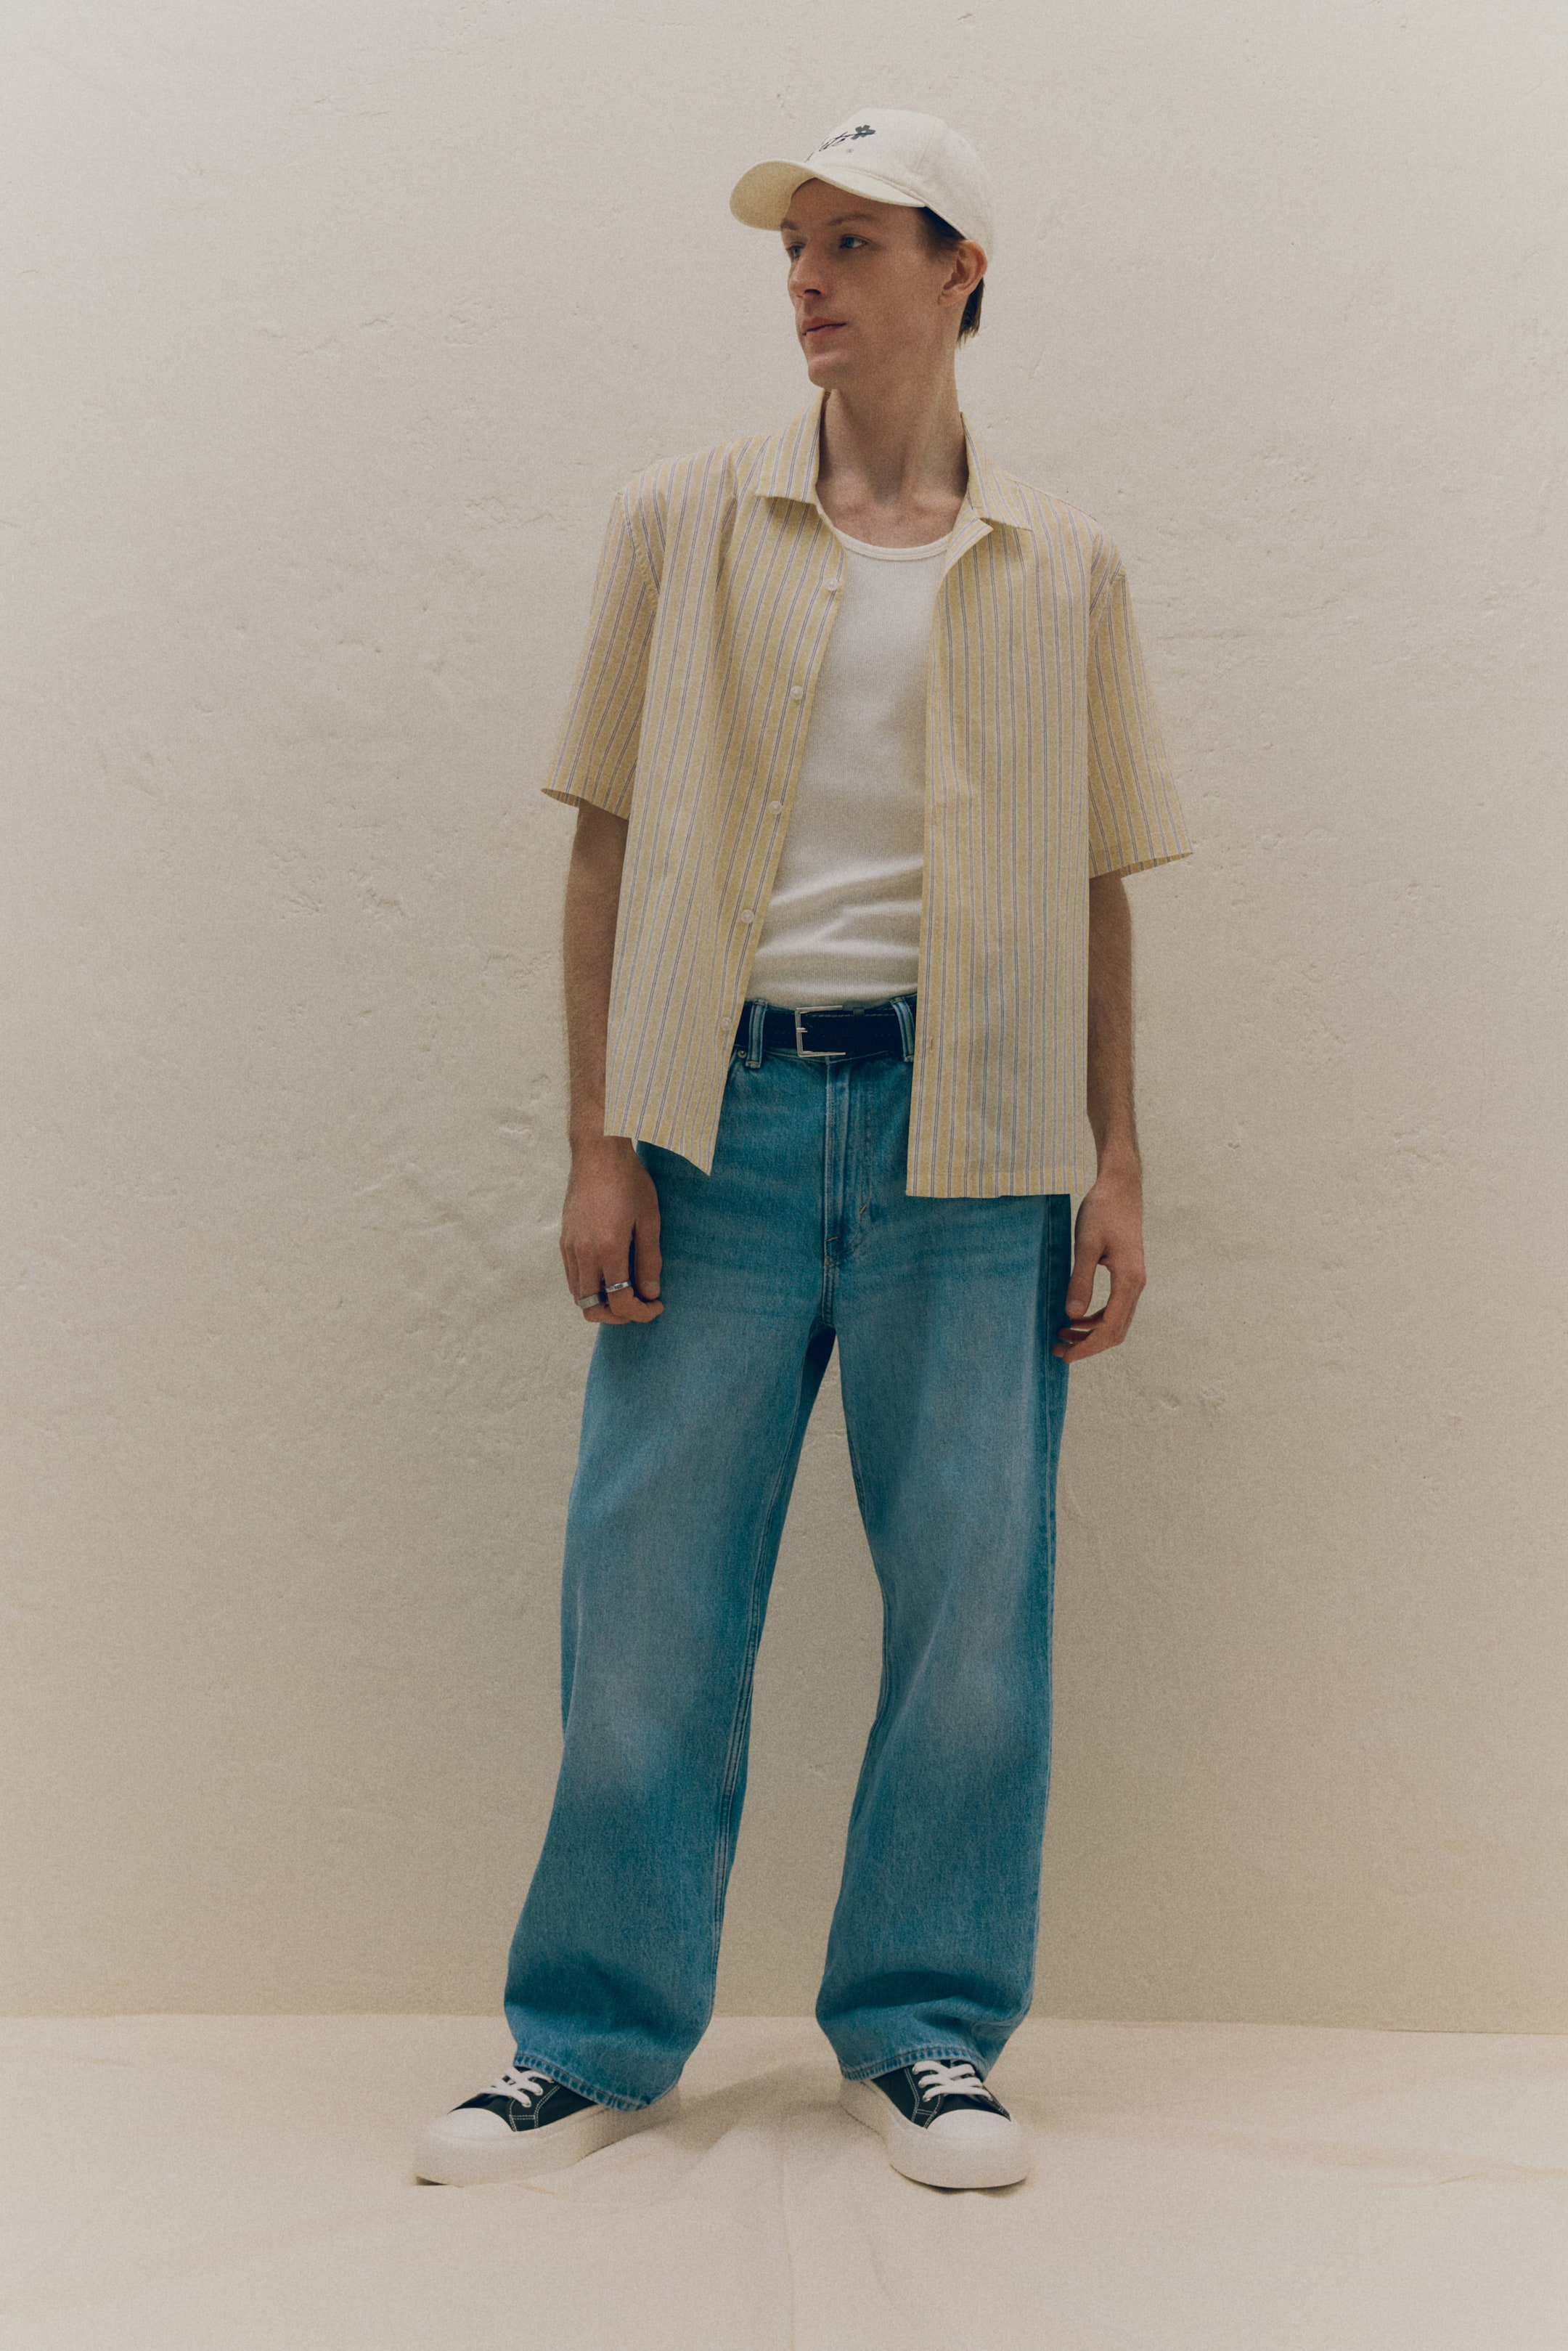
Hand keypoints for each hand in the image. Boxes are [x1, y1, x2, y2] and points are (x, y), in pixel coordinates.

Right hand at [561, 1137, 663, 1323]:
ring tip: (627, 1291)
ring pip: (579, 1296)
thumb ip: (649, 1261)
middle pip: (592, 1309)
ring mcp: (570, 1248)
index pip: (620, 1303)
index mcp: (608, 1250)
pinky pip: (573, 1278)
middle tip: (639, 1304)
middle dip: (618, 1316)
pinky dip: (590, 1287)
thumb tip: (651, 1294)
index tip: (657, 1306)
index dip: (641, 1313)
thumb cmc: (628, 1181)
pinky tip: (611, 1274)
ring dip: (602, 1303)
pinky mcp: (564, 1240)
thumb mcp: (649, 1220)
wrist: (597, 1153)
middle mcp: (583, 1254)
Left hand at [1054, 1160, 1144, 1359]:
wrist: (1120, 1187)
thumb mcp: (1085, 1245)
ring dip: (1091, 1333)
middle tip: (1059, 1351)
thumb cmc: (1102, 1211)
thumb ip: (1080, 1280)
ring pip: (1116, 1321)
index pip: (1109, 1328)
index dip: (1087, 1346)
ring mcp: (1134, 1280)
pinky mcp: (1128, 1274)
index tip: (1065, 1355)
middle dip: (1088, 1345)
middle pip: (1116, 1331)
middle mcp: (1136, 1284)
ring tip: (1062, 1336)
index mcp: (1128, 1280)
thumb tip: (1071, 1315)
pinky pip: (1115, 1307)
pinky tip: (1075, 1317)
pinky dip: (1096, 1318)